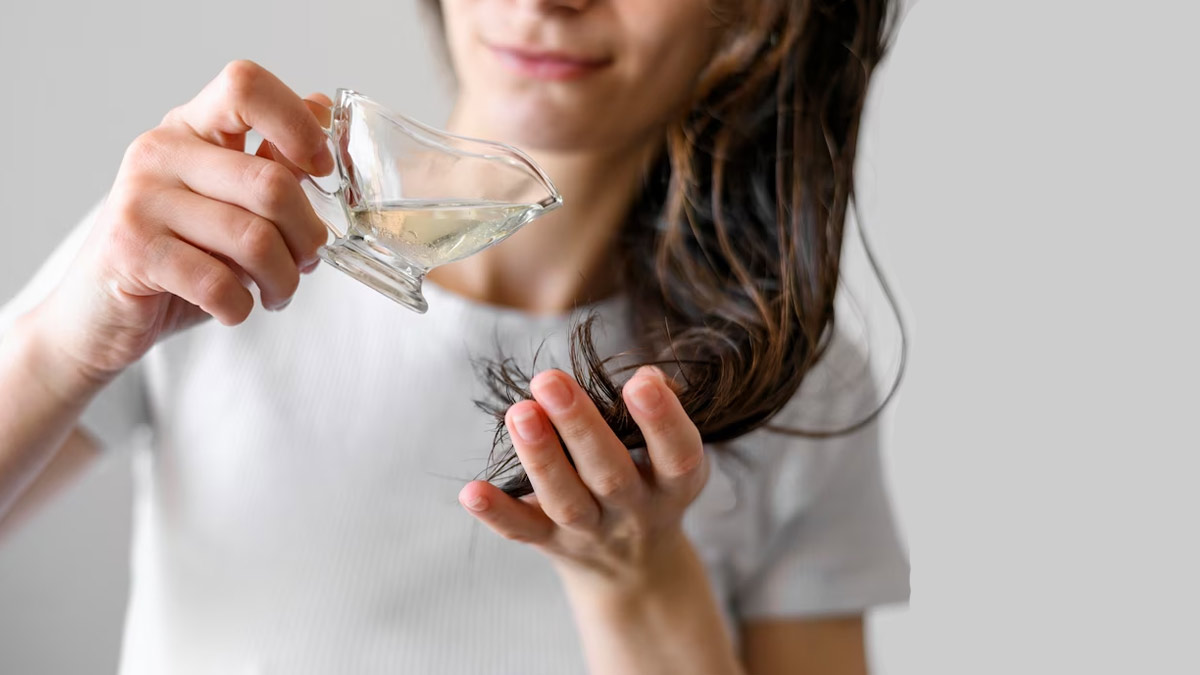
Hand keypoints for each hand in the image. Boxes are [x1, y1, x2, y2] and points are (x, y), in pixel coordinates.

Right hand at [37, 60, 331, 379]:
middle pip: (271, 183)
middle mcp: (161, 152)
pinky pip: (219, 284)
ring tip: (277, 292)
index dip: (298, 124)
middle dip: (308, 236)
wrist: (99, 312)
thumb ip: (273, 158)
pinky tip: (235, 308)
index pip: (245, 86)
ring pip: (254, 239)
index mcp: (191, 127)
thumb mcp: (230, 201)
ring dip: (283, 279)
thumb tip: (321, 109)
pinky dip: (242, 307)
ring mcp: (141, 199)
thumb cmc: (180, 254)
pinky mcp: (132, 251)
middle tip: (306, 260)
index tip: (321, 168)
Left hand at [458, 365, 709, 593]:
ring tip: (519, 412)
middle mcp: (633, 512)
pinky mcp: (550, 542)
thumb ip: (664, 412)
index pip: (677, 456)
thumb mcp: (673, 457)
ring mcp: (589, 532)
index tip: (640, 382)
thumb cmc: (652, 486)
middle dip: (579, 426)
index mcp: (672, 487)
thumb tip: (649, 376)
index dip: (662, 421)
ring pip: (565, 501)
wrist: (633, 568)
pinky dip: (496, 513)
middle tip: (550, 381)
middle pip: (608, 475)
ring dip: (540, 457)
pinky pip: (521, 531)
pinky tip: (471, 492)